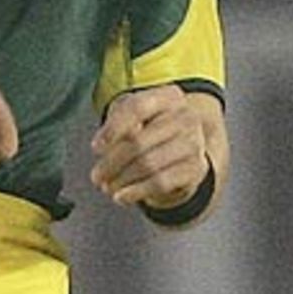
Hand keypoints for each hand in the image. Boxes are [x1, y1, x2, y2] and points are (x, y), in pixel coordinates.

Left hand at [90, 83, 209, 210]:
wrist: (185, 150)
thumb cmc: (153, 128)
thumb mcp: (134, 116)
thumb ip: (117, 123)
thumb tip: (102, 149)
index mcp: (169, 96)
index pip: (136, 108)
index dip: (112, 129)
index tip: (96, 148)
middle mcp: (186, 117)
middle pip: (138, 141)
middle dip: (111, 162)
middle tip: (97, 176)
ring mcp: (194, 143)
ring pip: (148, 164)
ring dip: (122, 179)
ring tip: (107, 187)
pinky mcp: (196, 168)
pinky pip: (160, 182)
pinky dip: (136, 192)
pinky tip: (122, 197)